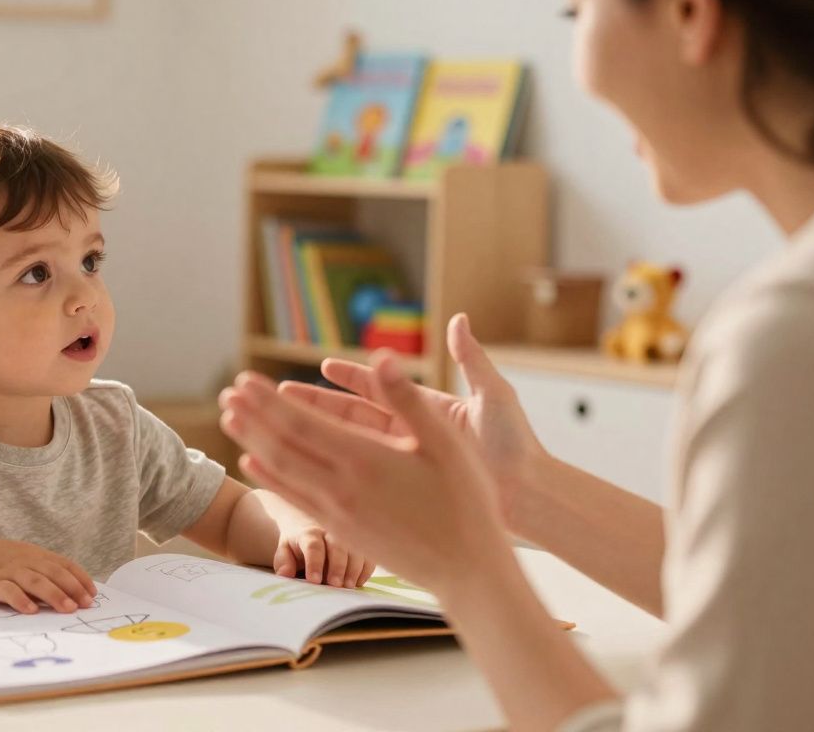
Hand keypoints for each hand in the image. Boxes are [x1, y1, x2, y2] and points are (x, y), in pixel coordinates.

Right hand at [0, 537, 97, 613]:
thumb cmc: (0, 561)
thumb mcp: (25, 560)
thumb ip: (45, 573)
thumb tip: (72, 594)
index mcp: (37, 555)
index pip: (64, 565)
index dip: (80, 578)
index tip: (92, 594)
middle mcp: (26, 561)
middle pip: (53, 573)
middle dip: (72, 588)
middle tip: (85, 604)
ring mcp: (9, 571)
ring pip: (35, 581)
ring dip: (54, 594)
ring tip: (67, 608)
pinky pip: (8, 591)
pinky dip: (21, 600)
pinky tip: (31, 610)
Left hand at [220, 351, 508, 595]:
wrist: (465, 569)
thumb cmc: (465, 502)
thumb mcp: (445, 442)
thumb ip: (407, 400)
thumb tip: (382, 359)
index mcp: (366, 458)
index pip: (301, 424)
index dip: (268, 401)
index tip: (245, 380)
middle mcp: (343, 485)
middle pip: (282, 445)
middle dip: (251, 416)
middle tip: (226, 392)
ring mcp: (338, 511)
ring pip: (282, 471)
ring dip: (251, 442)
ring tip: (228, 418)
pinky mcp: (340, 529)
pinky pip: (294, 498)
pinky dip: (270, 477)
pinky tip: (252, 462)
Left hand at [271, 519, 375, 587]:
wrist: (307, 520)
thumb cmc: (297, 543)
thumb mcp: (285, 550)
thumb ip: (283, 562)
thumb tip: (285, 574)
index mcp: (309, 534)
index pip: (313, 546)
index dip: (314, 563)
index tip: (314, 580)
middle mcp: (330, 532)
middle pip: (337, 546)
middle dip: (338, 566)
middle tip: (336, 585)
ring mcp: (346, 535)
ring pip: (355, 548)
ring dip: (354, 568)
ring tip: (349, 586)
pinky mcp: (359, 542)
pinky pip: (367, 554)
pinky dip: (365, 568)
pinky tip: (359, 582)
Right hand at [276, 314, 547, 524]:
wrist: (531, 496)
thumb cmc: (516, 445)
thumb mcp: (492, 395)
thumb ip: (471, 358)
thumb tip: (458, 318)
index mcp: (429, 408)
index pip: (380, 387)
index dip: (350, 376)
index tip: (322, 365)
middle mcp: (413, 433)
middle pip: (355, 415)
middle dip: (319, 405)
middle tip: (282, 396)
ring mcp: (408, 462)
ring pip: (353, 446)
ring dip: (320, 436)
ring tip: (285, 430)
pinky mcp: (407, 489)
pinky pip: (364, 478)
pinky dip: (336, 472)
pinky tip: (309, 473)